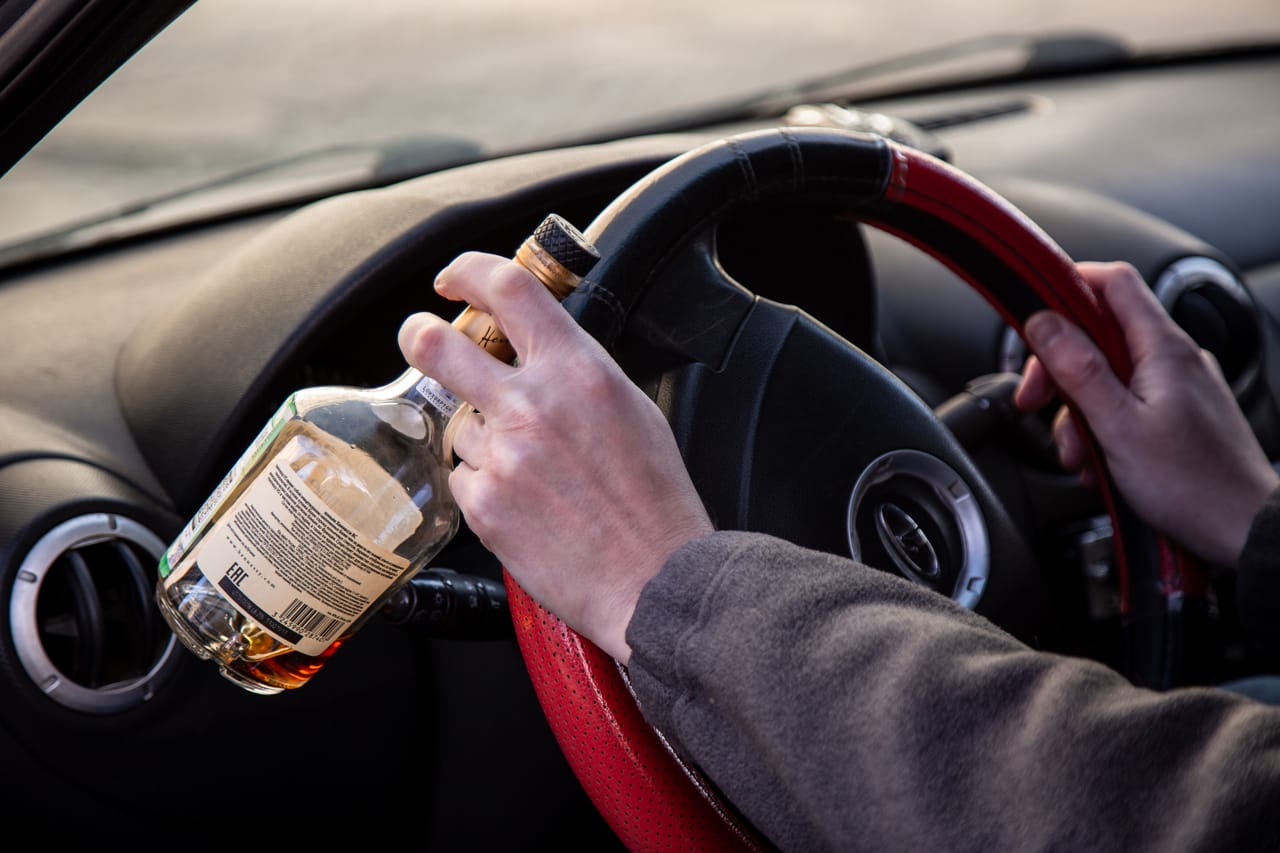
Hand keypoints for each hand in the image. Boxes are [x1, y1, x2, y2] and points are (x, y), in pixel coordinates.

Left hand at [398, 252, 713, 662]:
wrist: (655, 579)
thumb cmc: (655, 501)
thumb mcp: (631, 409)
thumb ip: (577, 374)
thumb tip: (540, 354)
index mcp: (577, 371)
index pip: (507, 288)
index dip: (468, 272)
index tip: (454, 281)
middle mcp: (532, 405)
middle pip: (438, 344)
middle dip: (419, 336)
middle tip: (420, 338)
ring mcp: (501, 456)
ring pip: (459, 427)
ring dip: (482, 441)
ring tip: (534, 475)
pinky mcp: (482, 505)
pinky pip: (463, 478)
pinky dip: (486, 488)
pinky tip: (527, 506)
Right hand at [1014, 261, 1277, 566]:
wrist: (1246, 531)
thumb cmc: (1192, 486)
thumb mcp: (1118, 427)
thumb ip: (1078, 369)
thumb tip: (1043, 321)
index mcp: (1163, 349)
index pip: (1113, 282)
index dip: (1067, 285)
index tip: (1032, 316)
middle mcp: (1174, 359)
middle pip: (1098, 335)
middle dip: (1059, 368)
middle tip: (1035, 401)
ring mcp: (1178, 387)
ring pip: (1108, 375)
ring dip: (1077, 411)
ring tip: (1078, 456)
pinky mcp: (1178, 415)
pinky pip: (1127, 403)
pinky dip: (1102, 427)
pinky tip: (1099, 462)